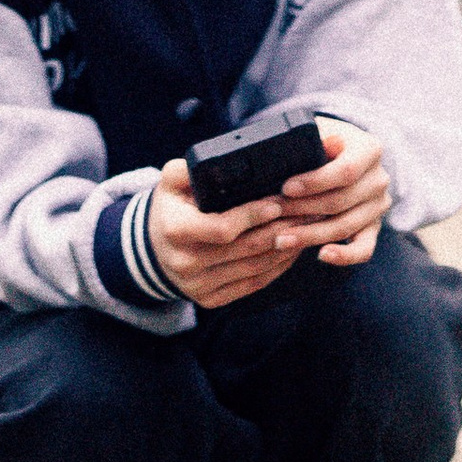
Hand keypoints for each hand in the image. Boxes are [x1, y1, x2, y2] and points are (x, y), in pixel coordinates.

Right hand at [145, 123, 390, 311]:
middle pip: (244, 249)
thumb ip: (187, 169)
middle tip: (306, 211)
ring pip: (254, 268)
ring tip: (306, 228)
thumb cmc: (170, 208)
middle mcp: (184, 263)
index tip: (276, 202)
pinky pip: (252, 284)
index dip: (252, 216)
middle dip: (280, 228)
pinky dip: (276, 267)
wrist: (154, 249)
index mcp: (174, 230)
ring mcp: (198, 286)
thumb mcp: (170, 183)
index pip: (222, 228)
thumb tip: (216, 161)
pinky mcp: (210, 300)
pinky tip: (291, 249)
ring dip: (285, 248)